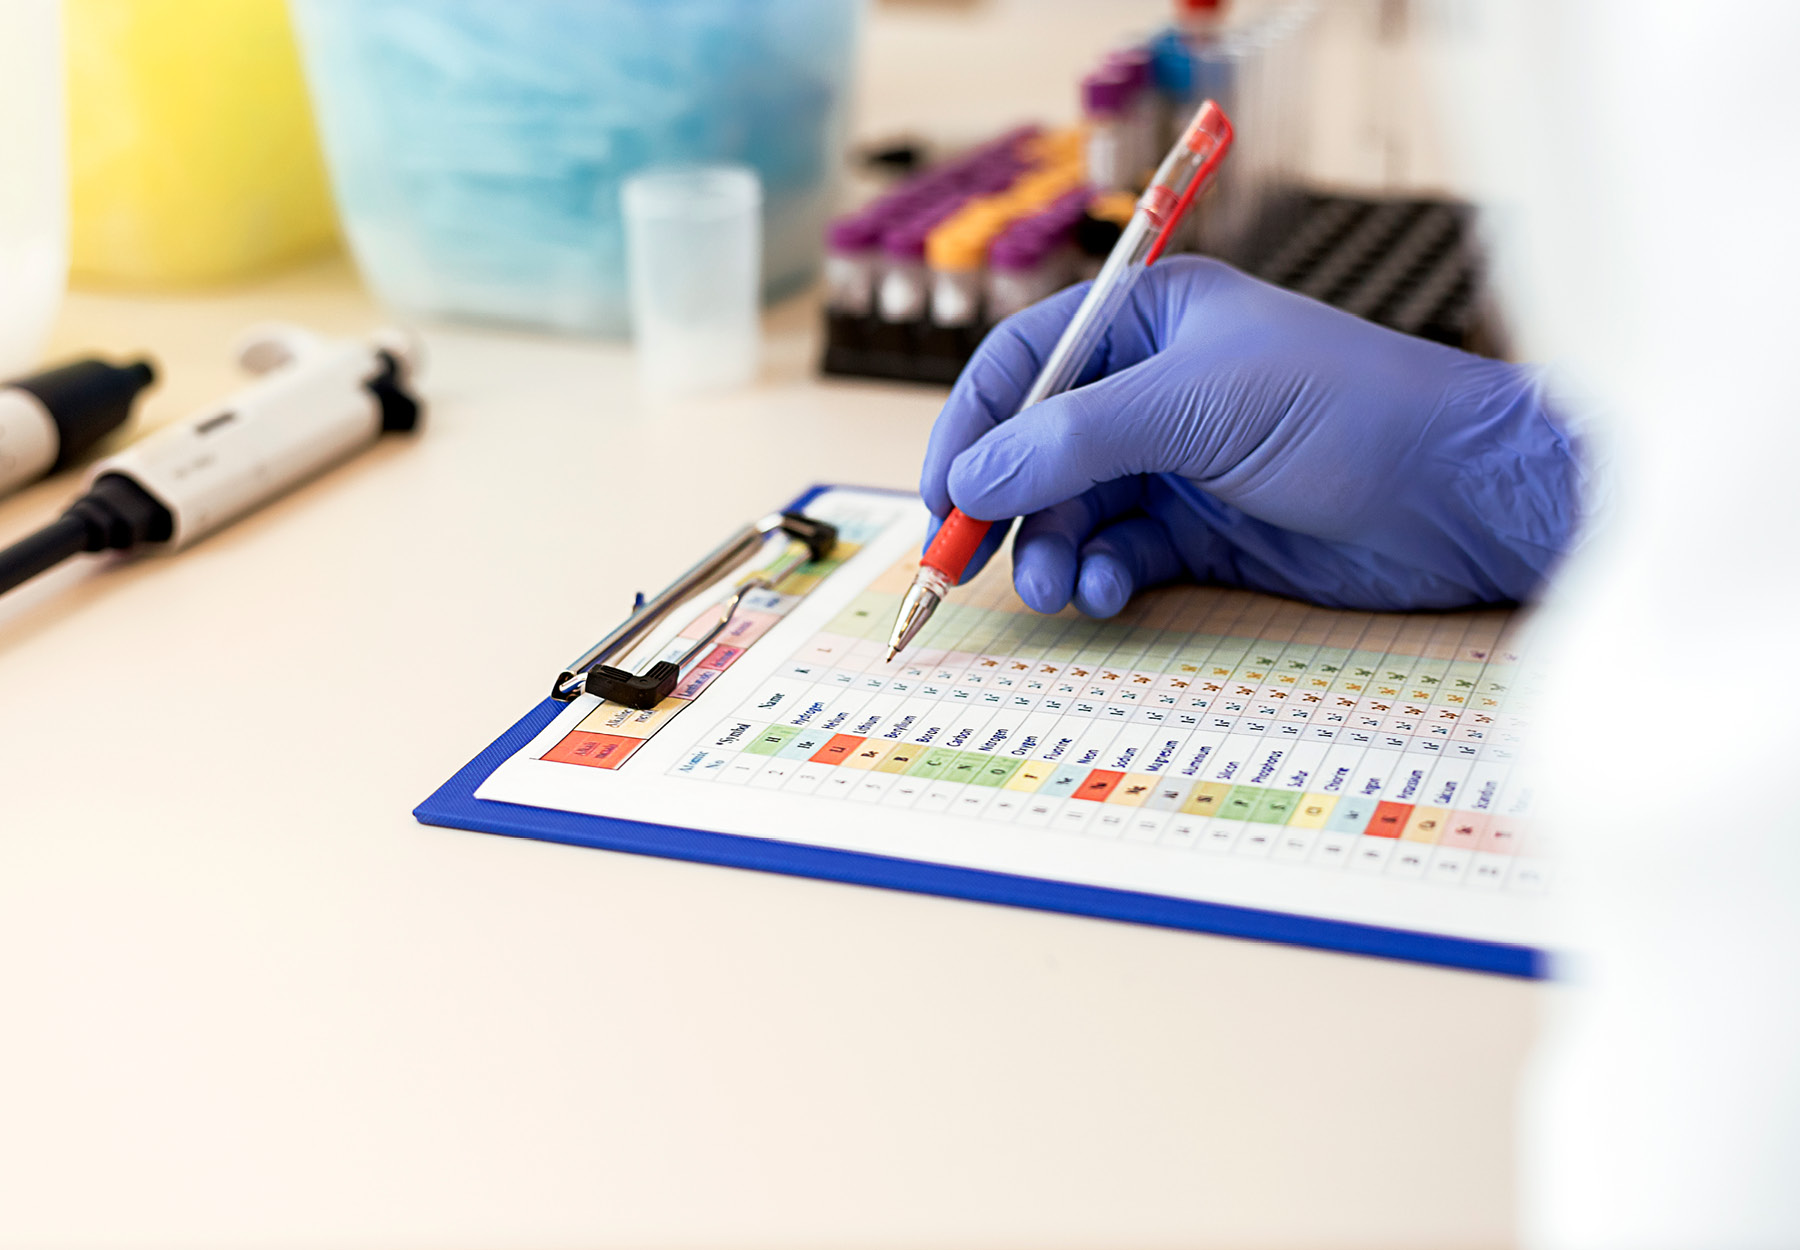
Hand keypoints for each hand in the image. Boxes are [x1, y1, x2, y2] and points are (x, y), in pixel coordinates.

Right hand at [920, 256, 1581, 615]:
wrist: (1463, 496)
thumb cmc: (1348, 410)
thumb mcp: (1197, 406)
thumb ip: (1073, 441)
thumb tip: (970, 481)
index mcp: (1146, 320)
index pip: (1020, 365)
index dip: (971, 428)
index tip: (942, 496)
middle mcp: (1152, 388)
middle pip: (1036, 448)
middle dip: (1006, 507)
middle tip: (971, 565)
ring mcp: (1177, 463)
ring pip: (1073, 512)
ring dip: (1053, 553)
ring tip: (1059, 591)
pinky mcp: (1205, 533)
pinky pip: (1121, 555)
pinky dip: (1104, 578)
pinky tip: (1111, 595)